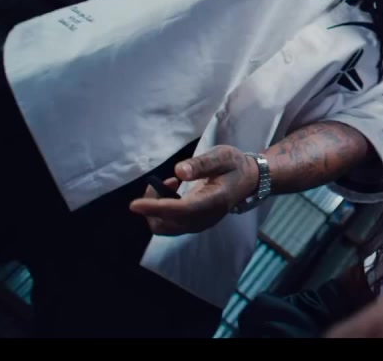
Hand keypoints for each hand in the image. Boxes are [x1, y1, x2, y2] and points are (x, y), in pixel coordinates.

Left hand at [128, 145, 258, 235]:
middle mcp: (206, 218)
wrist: (247, 180)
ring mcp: (199, 224)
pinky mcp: (194, 224)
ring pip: (165, 227)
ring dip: (155, 209)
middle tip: (156, 182)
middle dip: (151, 207)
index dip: (157, 208)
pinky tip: (171, 191)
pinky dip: (161, 211)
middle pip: (167, 224)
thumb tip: (179, 172)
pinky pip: (169, 224)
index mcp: (215, 201)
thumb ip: (202, 164)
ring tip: (166, 184)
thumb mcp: (222, 156)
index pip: (182, 210)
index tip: (134, 204)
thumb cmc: (234, 165)